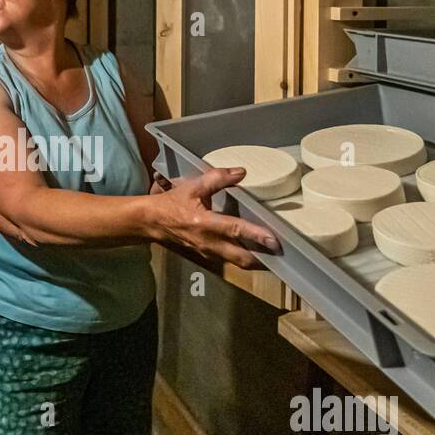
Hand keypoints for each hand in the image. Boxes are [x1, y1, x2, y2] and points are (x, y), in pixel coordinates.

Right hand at [150, 167, 280, 269]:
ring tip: (275, 256)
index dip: (256, 235)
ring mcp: (208, 252)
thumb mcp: (192, 187)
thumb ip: (217, 178)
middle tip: (283, 254)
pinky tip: (256, 253)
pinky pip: (230, 260)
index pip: (236, 230)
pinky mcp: (207, 255)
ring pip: (237, 262)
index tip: (275, 240)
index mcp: (205, 224)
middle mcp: (209, 242)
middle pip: (241, 257)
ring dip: (256, 261)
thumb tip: (241, 172)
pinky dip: (245, 258)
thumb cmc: (172, 203)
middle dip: (263, 258)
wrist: (151, 222)